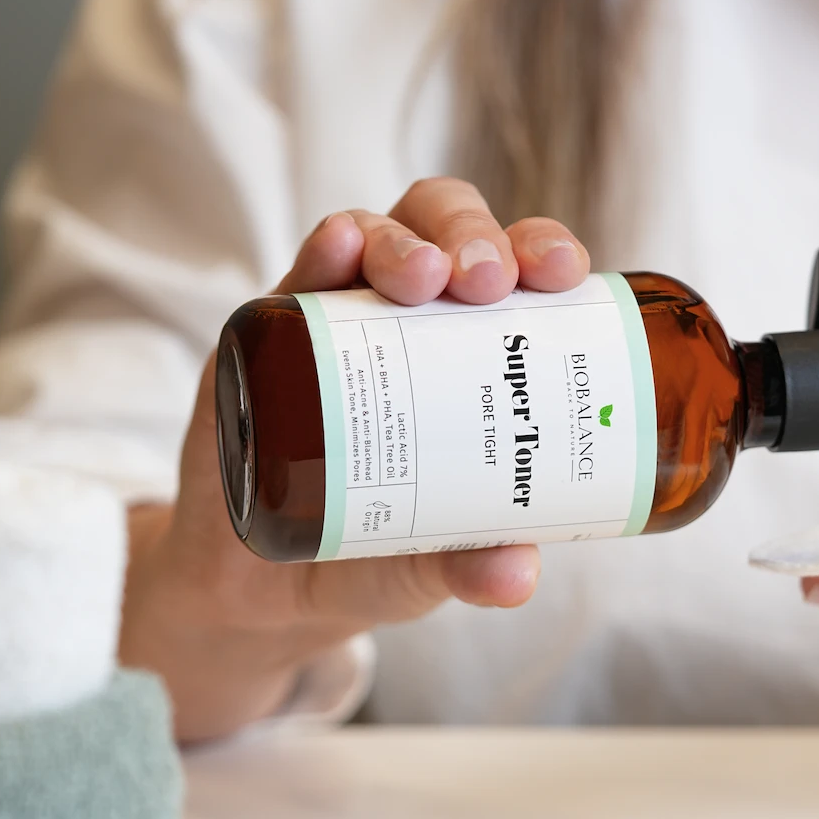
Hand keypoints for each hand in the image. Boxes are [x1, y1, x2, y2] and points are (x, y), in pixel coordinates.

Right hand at [120, 178, 589, 741]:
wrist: (255, 585)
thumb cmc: (368, 552)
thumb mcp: (422, 564)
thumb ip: (463, 564)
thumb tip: (516, 575)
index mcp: (473, 350)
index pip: (519, 272)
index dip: (543, 251)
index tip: (563, 273)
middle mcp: (411, 317)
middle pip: (450, 233)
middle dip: (475, 238)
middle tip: (485, 281)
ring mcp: (341, 314)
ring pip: (378, 232)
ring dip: (403, 242)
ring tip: (420, 277)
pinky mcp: (274, 331)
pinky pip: (300, 270)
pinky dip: (325, 248)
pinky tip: (338, 247)